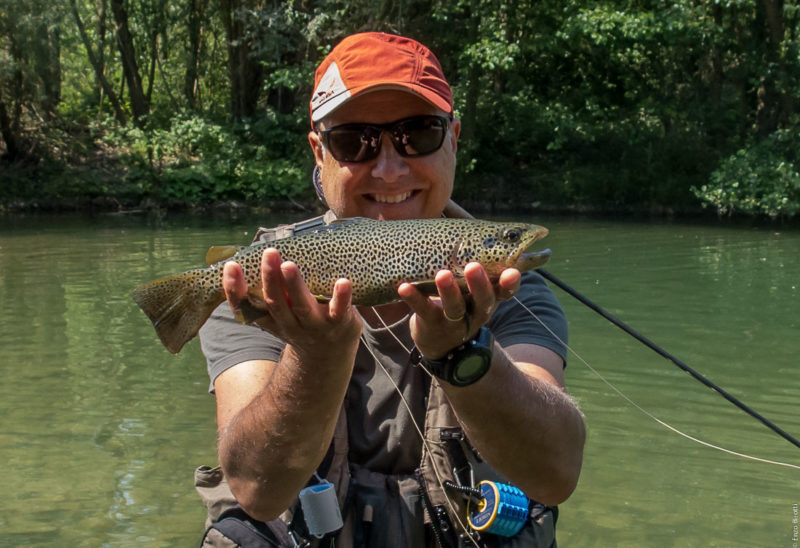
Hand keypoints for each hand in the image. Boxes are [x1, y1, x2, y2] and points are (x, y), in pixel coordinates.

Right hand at [222, 248, 361, 361]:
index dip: (235, 289)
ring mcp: (314, 326)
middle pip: (276, 303)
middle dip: (270, 279)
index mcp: (269, 319)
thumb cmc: (299, 322)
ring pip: (302, 306)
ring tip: (289, 265)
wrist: (327, 356)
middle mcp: (289, 324)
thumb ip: (270, 290)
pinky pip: (339, 310)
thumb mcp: (278, 313)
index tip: (231, 266)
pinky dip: (341, 297)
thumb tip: (257, 252)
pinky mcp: (339, 323)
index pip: (246, 306)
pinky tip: (343, 282)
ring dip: (295, 286)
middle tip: (268, 253)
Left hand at [398, 263, 520, 358]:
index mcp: (489, 298)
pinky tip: (403, 286)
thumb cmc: (458, 301)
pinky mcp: (431, 325)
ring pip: (454, 307)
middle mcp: (476, 311)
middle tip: (474, 266)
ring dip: (448, 291)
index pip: (505, 291)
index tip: (513, 271)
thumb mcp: (471, 287)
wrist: (439, 343)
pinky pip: (423, 311)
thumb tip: (463, 218)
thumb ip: (472, 260)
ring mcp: (454, 321)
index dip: (511, 283)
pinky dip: (413, 298)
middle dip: (480, 283)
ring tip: (442, 274)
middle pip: (483, 299)